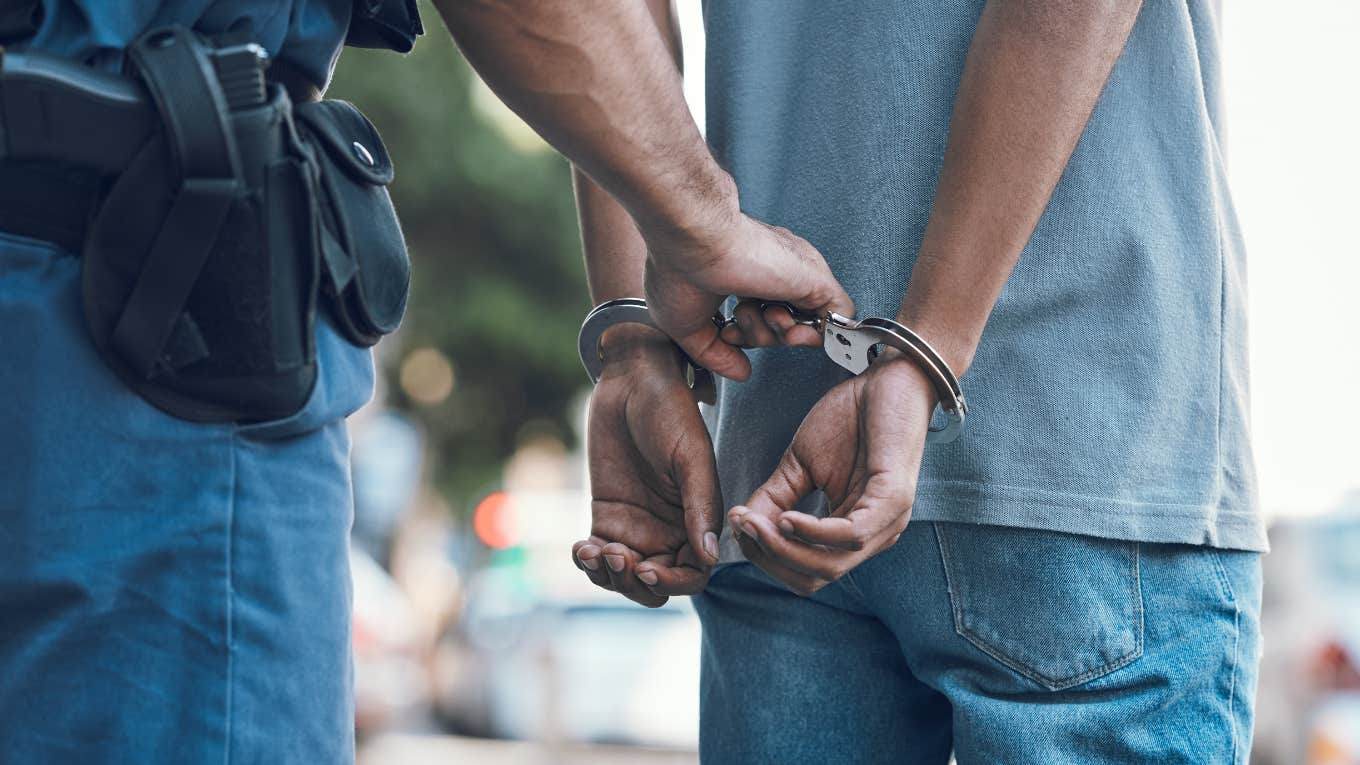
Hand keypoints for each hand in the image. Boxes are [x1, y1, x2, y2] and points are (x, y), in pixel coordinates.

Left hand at [571, 326, 722, 606]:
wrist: (633, 380)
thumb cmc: (671, 410)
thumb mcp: (691, 456)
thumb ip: (700, 506)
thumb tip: (710, 557)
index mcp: (698, 520)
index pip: (692, 574)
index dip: (672, 582)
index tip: (647, 568)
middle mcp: (670, 531)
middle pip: (656, 584)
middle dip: (635, 583)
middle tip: (616, 557)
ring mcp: (637, 527)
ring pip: (624, 577)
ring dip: (608, 577)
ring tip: (594, 552)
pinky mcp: (607, 516)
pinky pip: (597, 556)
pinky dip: (587, 562)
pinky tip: (581, 548)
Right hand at [641, 212, 852, 381]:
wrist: (693, 238)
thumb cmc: (678, 268)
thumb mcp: (688, 327)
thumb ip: (716, 354)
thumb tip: (740, 372)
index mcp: (744, 274)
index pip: (762, 315)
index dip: (747, 335)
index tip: (726, 333)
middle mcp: (773, 271)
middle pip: (784, 321)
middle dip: (762, 336)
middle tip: (738, 327)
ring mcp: (795, 274)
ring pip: (808, 322)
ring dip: (781, 335)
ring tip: (760, 316)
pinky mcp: (815, 278)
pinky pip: (838, 317)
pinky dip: (819, 335)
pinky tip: (790, 330)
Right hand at [728, 353, 935, 594]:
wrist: (887, 377)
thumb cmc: (850, 417)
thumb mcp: (799, 464)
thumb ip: (773, 498)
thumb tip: (740, 525)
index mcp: (851, 532)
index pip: (804, 570)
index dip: (766, 556)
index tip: (736, 525)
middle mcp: (872, 536)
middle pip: (814, 577)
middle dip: (770, 558)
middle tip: (743, 526)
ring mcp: (887, 522)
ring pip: (830, 566)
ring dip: (785, 549)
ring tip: (757, 523)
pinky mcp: (895, 501)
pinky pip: (851, 536)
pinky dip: (814, 533)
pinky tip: (787, 517)